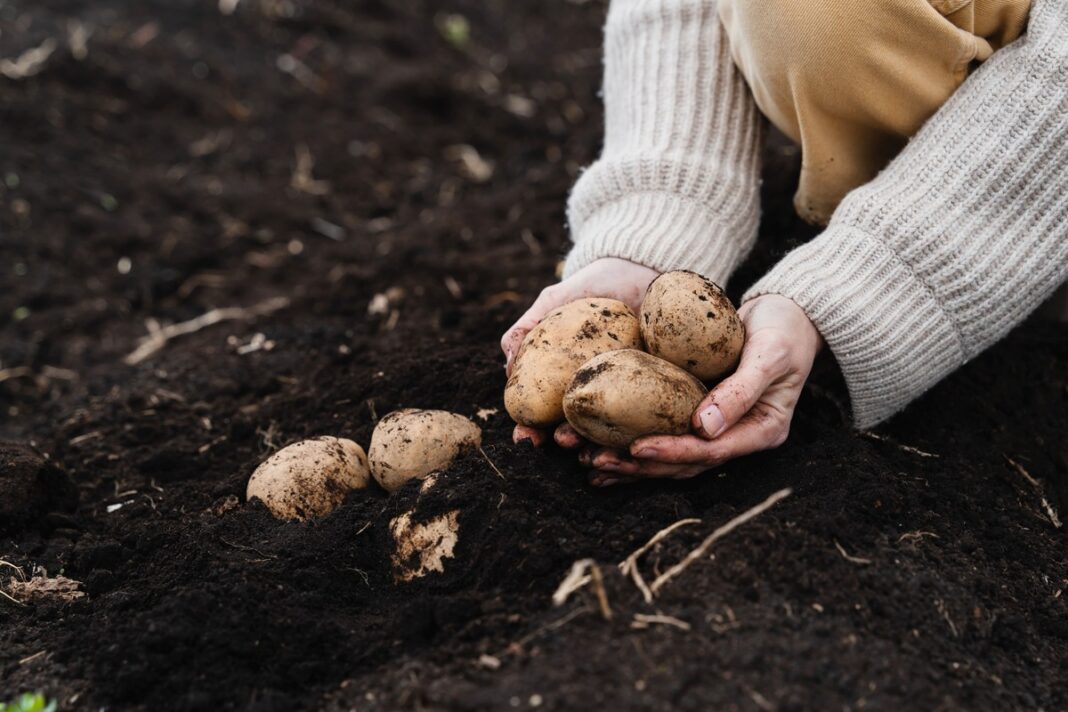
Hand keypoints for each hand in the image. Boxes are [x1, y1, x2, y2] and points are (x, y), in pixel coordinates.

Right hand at [501, 257, 658, 446]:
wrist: (644, 267)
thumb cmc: (596, 286)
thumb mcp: (555, 303)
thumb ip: (527, 329)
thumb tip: (507, 367)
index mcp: (567, 379)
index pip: (544, 412)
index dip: (531, 429)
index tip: (524, 438)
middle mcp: (598, 392)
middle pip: (577, 426)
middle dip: (563, 441)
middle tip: (559, 441)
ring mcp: (631, 393)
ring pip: (613, 428)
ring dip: (599, 442)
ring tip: (590, 444)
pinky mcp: (665, 388)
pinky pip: (653, 414)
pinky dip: (642, 430)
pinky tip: (633, 439)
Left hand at [585, 294, 822, 484]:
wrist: (789, 314)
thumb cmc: (784, 328)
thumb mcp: (770, 354)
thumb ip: (741, 390)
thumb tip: (704, 428)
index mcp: (761, 431)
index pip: (711, 452)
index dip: (672, 452)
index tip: (636, 448)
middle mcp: (738, 437)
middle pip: (685, 463)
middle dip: (640, 465)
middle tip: (596, 462)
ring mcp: (719, 429)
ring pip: (671, 456)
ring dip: (630, 462)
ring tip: (588, 461)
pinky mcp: (700, 415)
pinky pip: (665, 432)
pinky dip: (634, 441)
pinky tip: (600, 445)